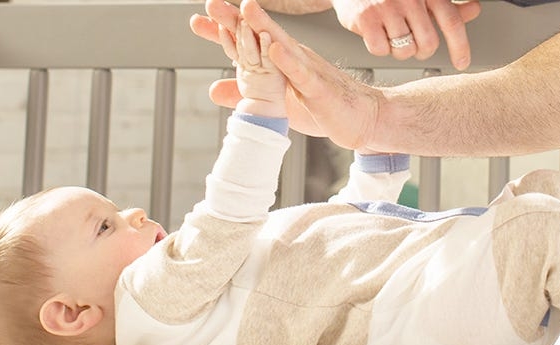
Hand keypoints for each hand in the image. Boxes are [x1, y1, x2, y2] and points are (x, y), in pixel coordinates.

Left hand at [192, 0, 385, 150]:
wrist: (362, 118)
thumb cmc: (321, 106)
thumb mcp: (275, 102)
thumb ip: (244, 92)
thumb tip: (212, 90)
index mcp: (280, 60)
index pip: (247, 42)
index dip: (222, 32)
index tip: (197, 20)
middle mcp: (292, 58)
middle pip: (260, 34)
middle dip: (236, 19)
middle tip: (212, 4)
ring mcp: (307, 70)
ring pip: (281, 45)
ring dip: (263, 27)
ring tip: (245, 10)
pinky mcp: (320, 88)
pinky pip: (303, 73)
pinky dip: (289, 61)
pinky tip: (275, 49)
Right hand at [328, 0, 479, 69]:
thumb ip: (447, 6)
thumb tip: (474, 10)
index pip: (452, 21)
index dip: (460, 46)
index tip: (462, 63)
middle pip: (428, 43)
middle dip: (422, 51)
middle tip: (413, 44)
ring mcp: (387, 7)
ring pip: (404, 50)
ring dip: (399, 50)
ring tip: (391, 34)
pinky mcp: (365, 18)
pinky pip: (380, 49)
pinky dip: (379, 48)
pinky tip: (376, 34)